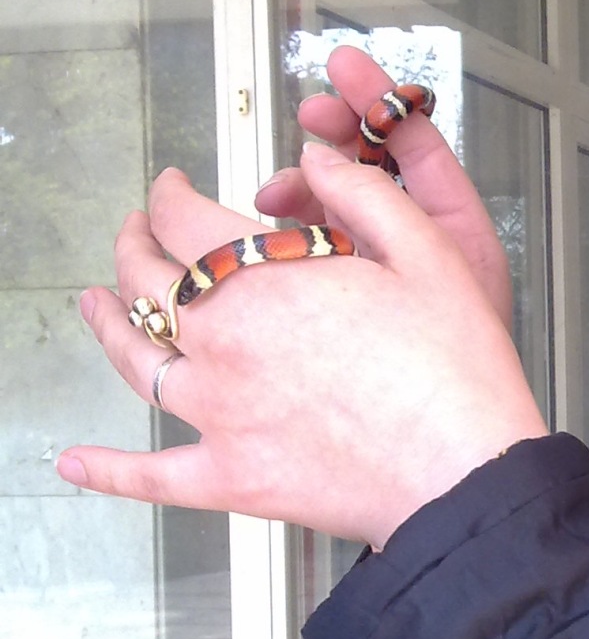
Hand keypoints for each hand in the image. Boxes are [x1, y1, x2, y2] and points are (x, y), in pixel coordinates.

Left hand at [58, 143, 547, 547]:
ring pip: (134, 361)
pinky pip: (148, 476)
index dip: (167, 195)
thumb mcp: (428, 252)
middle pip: (148, 281)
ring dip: (107, 325)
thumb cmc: (455, 369)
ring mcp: (215, 413)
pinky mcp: (227, 479)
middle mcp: (222, 341)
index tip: (172, 187)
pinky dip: (105, 470)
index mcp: (264, 279)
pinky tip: (74, 462)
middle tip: (138, 234)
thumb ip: (362, 194)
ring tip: (96, 305)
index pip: (183, 220)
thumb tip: (314, 159)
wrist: (464, 473)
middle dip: (134, 246)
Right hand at [256, 44, 513, 329]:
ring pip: (323, 202)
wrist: (453, 423)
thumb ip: (405, 178)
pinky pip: (303, 242)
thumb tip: (333, 143)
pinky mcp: (333, 292)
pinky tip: (267, 226)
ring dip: (298, 188)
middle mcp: (406, 235)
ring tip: (278, 195)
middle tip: (307, 120)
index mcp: (447, 218)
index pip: (412, 136)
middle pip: (360, 162)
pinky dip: (284, 229)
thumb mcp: (446, 244)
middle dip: (330, 136)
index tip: (340, 62)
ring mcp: (366, 263)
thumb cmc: (463, 341)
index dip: (377, 95)